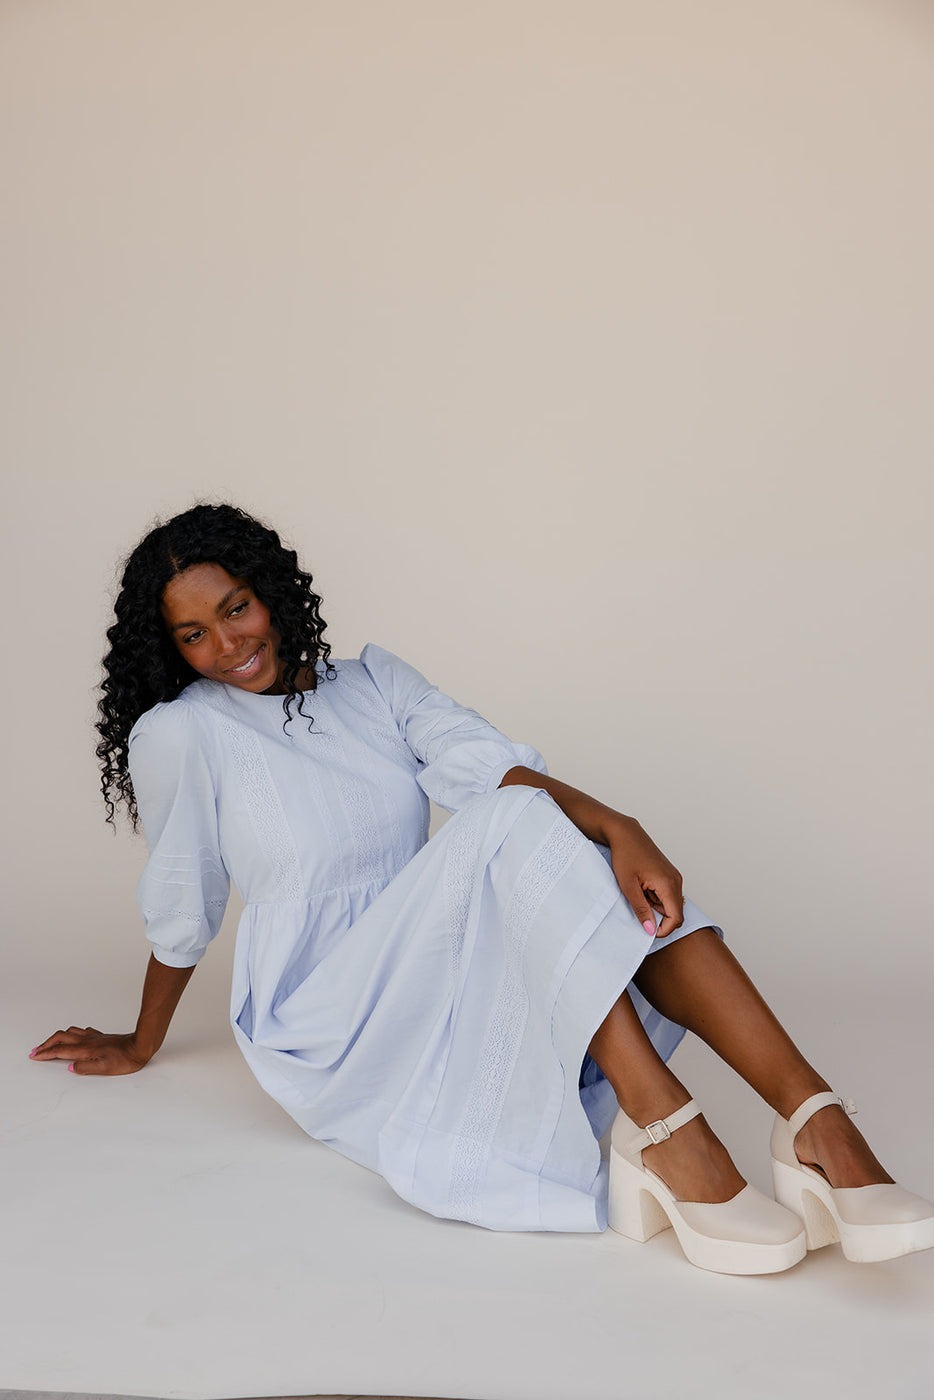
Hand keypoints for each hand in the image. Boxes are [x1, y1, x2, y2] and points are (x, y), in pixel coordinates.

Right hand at [29, 1027, 151, 1075]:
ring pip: (69, 1032)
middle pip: (60, 1038)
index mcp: (85, 1050)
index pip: (60, 1051)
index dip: (46, 1053)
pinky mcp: (101, 1036)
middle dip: (46, 1044)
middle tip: (36, 1050)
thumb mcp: (105, 1068)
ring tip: (50, 1043)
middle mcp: (87, 1041)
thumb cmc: (125, 1059)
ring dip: (56, 1037)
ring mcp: (94, 1037)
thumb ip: (86, 1067)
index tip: (35, 1056)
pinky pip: (81, 1031)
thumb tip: (70, 1067)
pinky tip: (74, 1036)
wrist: (140, 1045)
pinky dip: (71, 1033)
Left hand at [606, 815, 684, 937]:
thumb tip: (650, 930)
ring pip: (670, 904)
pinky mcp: (669, 874)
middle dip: (657, 916)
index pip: (676, 918)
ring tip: (638, 892)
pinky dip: (655, 897)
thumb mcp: (628, 886)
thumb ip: (641, 910)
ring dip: (655, 906)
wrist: (625, 833)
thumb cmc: (625, 855)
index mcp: (668, 884)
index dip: (663, 930)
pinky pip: (667, 894)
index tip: (647, 930)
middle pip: (675, 913)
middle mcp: (676, 880)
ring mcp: (674, 876)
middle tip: (638, 907)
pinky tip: (642, 886)